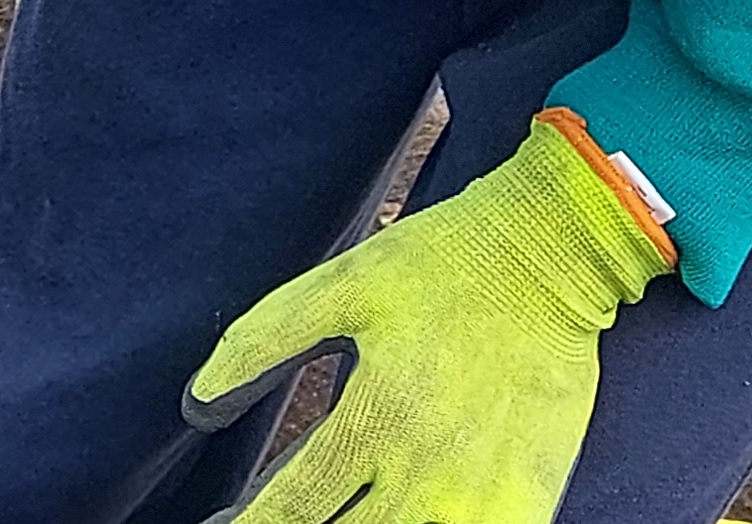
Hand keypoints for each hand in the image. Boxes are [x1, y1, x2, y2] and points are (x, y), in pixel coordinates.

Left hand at [183, 111, 674, 523]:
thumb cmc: (440, 264)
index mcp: (374, 417)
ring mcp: (481, 495)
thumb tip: (197, 404)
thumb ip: (261, 345)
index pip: (292, 508)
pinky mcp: (527, 500)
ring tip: (334, 521)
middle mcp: (426, 470)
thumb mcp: (336, 288)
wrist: (554, 253)